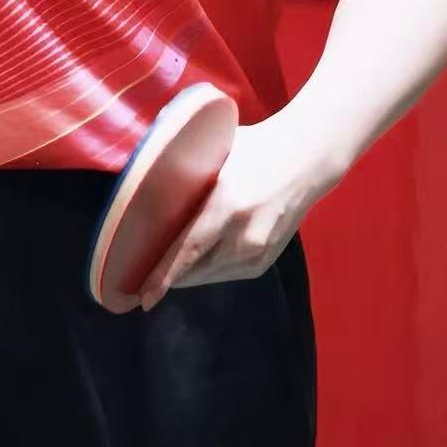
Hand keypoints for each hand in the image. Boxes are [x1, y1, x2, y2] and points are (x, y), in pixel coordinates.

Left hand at [137, 115, 340, 308]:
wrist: (305, 161)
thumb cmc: (254, 149)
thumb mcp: (216, 153)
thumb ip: (186, 170)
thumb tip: (145, 176)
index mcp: (227, 205)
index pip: (188, 250)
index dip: (163, 277)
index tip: (143, 297)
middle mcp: (244, 234)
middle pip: (194, 269)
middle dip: (166, 278)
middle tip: (140, 281)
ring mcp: (258, 251)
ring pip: (208, 275)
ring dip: (186, 273)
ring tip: (164, 267)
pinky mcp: (265, 261)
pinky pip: (225, 273)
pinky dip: (207, 268)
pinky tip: (196, 257)